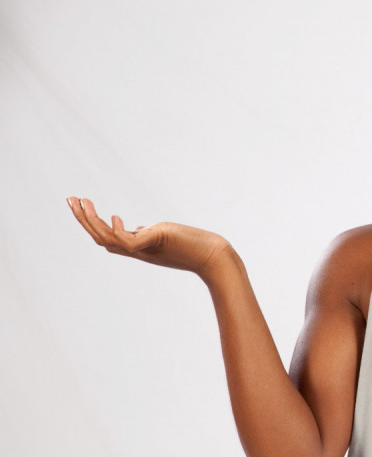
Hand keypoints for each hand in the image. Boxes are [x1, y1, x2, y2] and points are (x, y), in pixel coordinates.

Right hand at [67, 197, 233, 280]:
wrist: (215, 257)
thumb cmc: (194, 247)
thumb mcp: (165, 236)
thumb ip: (149, 233)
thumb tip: (140, 228)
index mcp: (138, 247)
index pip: (106, 237)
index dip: (91, 223)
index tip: (81, 203)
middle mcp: (138, 250)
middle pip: (100, 237)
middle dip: (83, 219)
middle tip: (70, 199)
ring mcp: (145, 248)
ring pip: (108, 239)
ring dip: (91, 221)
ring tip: (82, 201)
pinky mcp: (157, 241)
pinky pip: (128, 242)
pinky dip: (118, 230)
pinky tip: (114, 216)